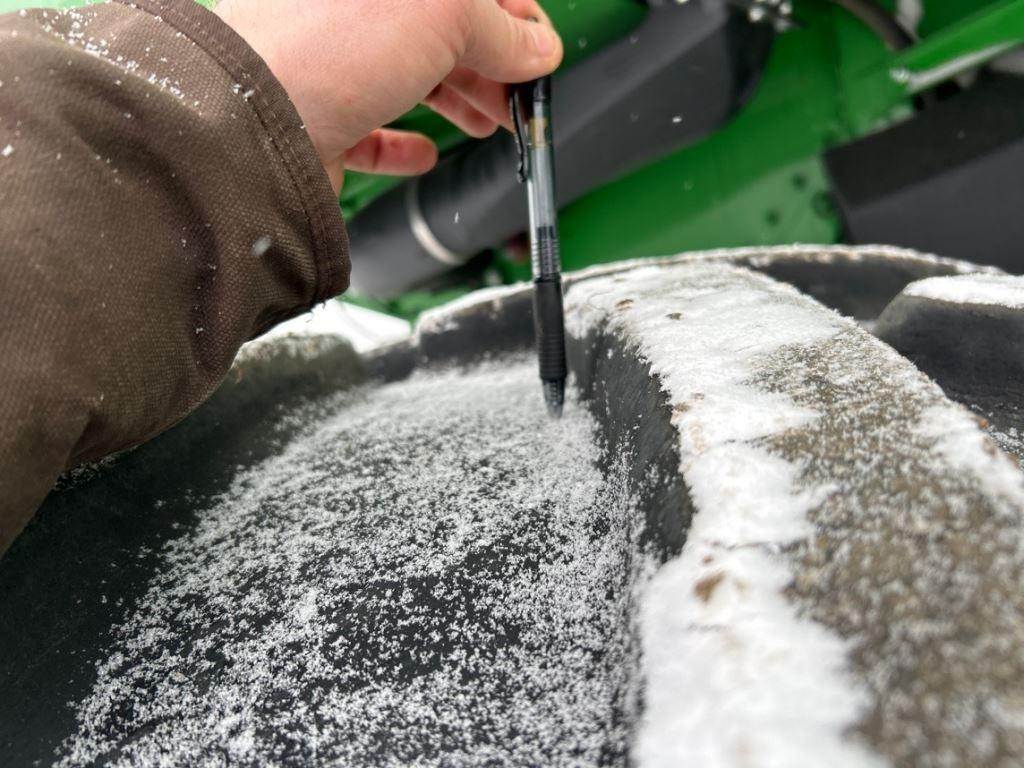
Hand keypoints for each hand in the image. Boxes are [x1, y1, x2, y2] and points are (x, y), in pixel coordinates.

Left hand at [215, 0, 563, 192]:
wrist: (254, 127)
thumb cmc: (326, 48)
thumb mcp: (444, 11)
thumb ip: (498, 27)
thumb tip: (535, 46)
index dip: (511, 13)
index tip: (538, 48)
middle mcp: (348, 10)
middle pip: (437, 32)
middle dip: (490, 65)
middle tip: (520, 97)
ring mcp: (331, 63)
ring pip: (409, 78)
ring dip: (459, 102)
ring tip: (488, 125)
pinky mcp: (320, 117)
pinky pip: (370, 130)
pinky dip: (403, 144)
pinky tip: (424, 152)